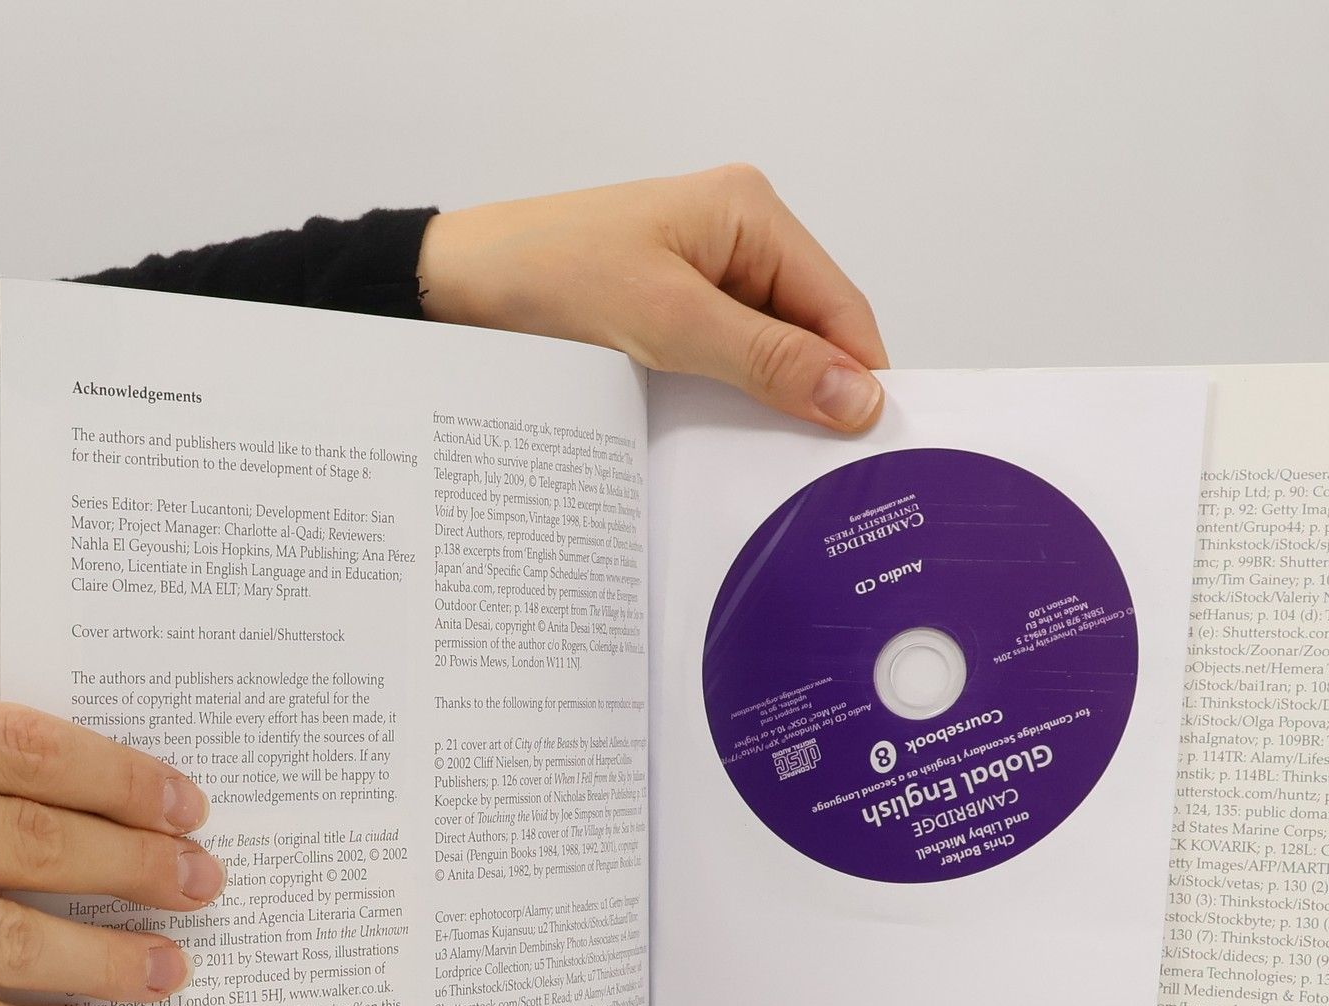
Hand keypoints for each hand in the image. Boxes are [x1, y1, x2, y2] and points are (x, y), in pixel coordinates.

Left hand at [416, 164, 888, 430]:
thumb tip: (859, 395)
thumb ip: (769, 361)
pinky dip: (733, 401)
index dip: (862, 376)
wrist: (454, 288)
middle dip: (817, 395)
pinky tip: (727, 438)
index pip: (840, 305)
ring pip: (772, 355)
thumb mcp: (670, 323)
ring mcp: (706, 274)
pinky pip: (730, 363)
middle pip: (813, 332)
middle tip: (822, 470)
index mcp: (749, 212)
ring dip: (771, 404)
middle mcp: (738, 235)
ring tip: (773, 459)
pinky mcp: (675, 310)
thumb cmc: (547, 278)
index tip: (874, 447)